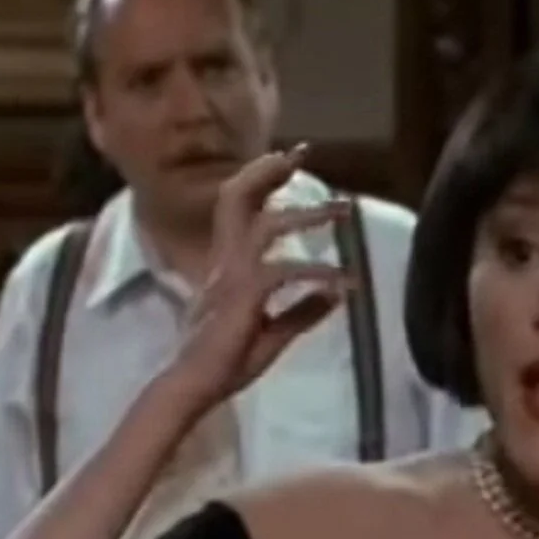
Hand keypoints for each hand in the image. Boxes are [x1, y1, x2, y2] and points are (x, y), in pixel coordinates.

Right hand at [169, 144, 353, 414]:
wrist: (196, 386)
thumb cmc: (226, 363)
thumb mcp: (274, 334)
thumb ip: (303, 312)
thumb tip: (336, 295)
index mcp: (226, 267)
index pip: (239, 209)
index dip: (260, 179)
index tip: (288, 159)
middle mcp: (224, 263)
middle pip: (237, 199)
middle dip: (267, 171)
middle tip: (302, 152)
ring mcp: (231, 276)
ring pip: (263, 226)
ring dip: (306, 214)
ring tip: (343, 210)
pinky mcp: (244, 295)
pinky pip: (285, 272)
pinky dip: (318, 273)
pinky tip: (343, 282)